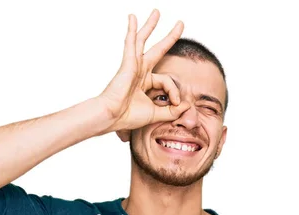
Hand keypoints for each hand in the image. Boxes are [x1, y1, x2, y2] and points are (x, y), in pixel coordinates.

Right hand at [99, 9, 189, 132]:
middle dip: (169, 37)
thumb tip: (187, 105)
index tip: (176, 103)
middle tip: (180, 24)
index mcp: (146, 82)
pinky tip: (132, 17)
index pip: (168, 81)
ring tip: (157, 12)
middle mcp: (140, 71)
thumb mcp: (157, 114)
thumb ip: (172, 110)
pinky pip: (131, 43)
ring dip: (151, 25)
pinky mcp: (128, 63)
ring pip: (143, 41)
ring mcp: (133, 65)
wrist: (112, 117)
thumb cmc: (128, 116)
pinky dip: (132, 30)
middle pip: (158, 49)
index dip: (175, 92)